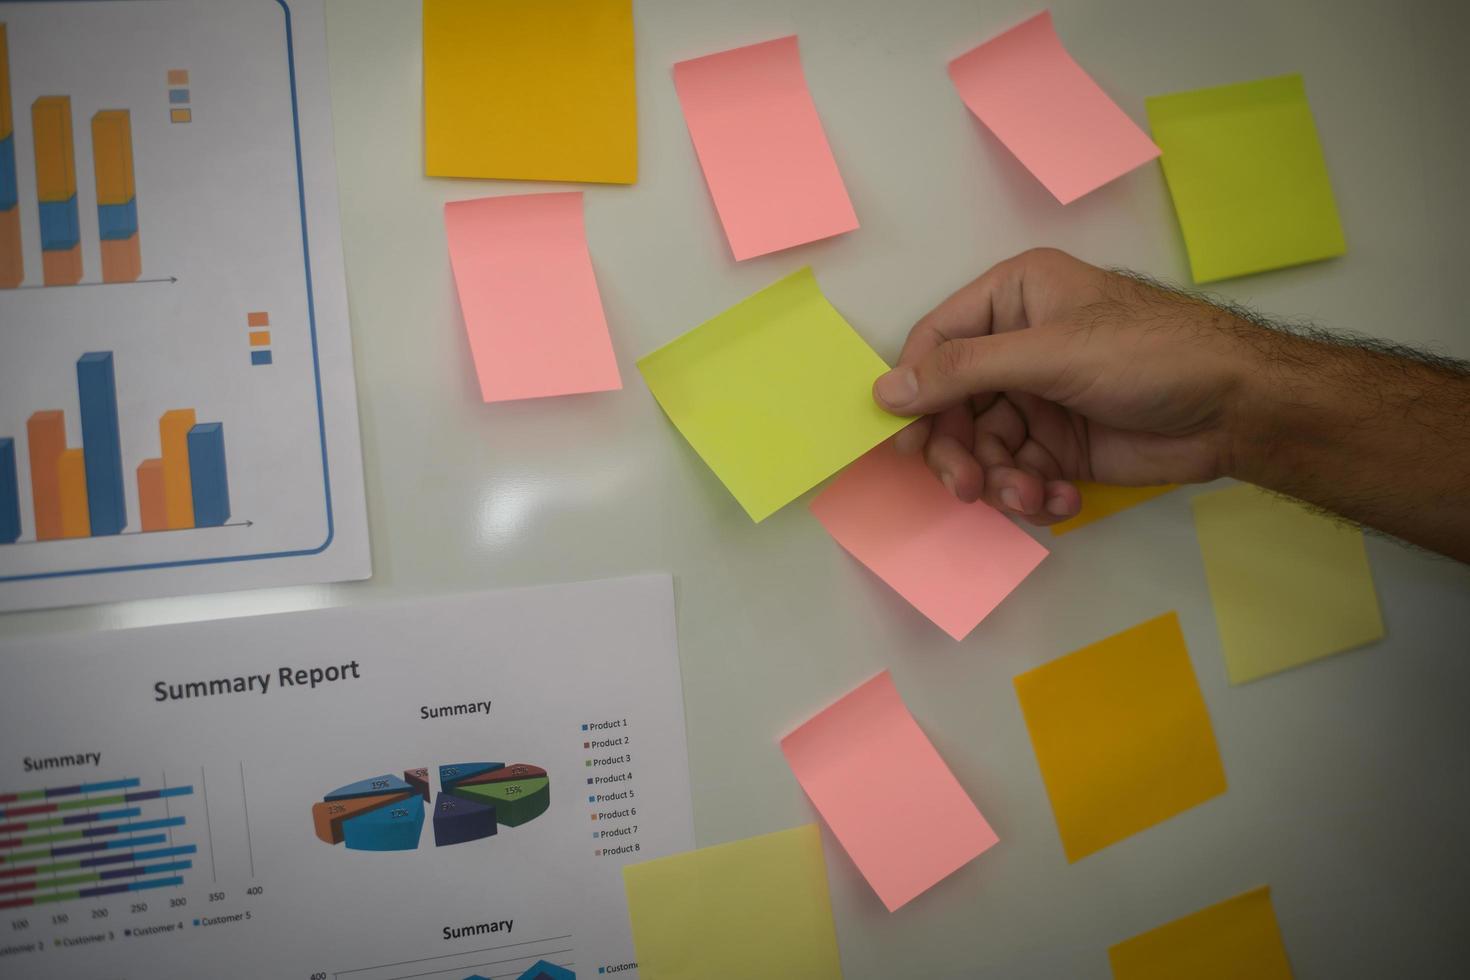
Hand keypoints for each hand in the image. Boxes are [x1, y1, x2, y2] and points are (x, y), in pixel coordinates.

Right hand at [872, 248, 1254, 525]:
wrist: (1238, 408)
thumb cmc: (1150, 354)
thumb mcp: (1051, 353)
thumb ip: (963, 371)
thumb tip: (885, 390)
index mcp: (1013, 298)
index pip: (936, 342)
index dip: (916, 393)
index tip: (907, 442)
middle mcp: (1018, 345)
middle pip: (953, 405)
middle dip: (960, 452)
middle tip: (968, 488)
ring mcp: (1039, 397)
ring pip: (984, 448)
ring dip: (1000, 481)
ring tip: (1029, 498)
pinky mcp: (1060, 445)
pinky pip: (1019, 473)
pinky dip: (1032, 493)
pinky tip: (1058, 500)